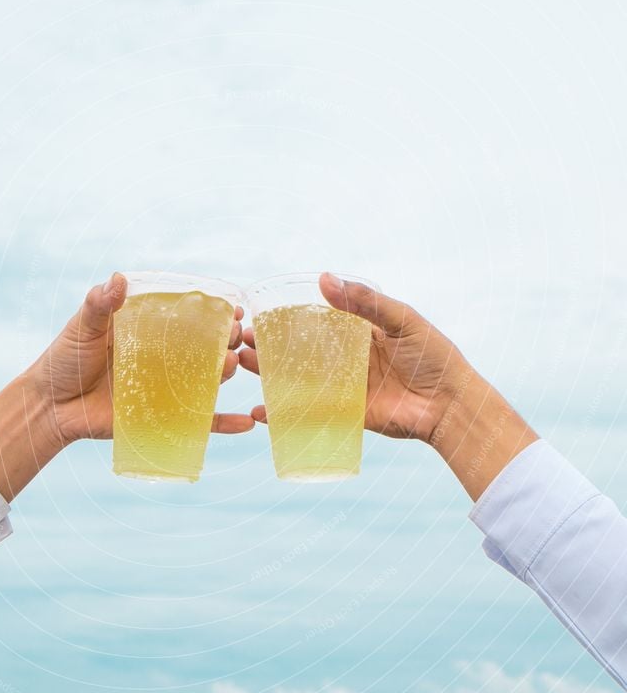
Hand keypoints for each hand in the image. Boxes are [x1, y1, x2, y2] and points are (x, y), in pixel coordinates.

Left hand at [28, 272, 254, 444]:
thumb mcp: (82, 327)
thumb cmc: (63, 360)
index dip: (214, 312)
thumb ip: (99, 304)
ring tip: (231, 365)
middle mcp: (162, 359)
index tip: (235, 307)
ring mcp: (164, 388)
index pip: (188, 319)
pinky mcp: (161, 417)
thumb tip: (119, 278)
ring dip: (225, 373)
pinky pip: (197, 422)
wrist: (49, 407)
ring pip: (205, 380)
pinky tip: (246, 424)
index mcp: (148, 332)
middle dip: (225, 340)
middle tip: (234, 335)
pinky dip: (223, 424)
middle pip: (204, 348)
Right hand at [239, 272, 536, 499]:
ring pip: (297, 379)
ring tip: (243, 365)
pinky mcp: (344, 414)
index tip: (259, 313)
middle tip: (241, 341)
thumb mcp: (402, 320)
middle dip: (269, 347)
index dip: (286, 318)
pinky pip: (308, 411)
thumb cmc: (434, 356)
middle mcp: (344, 359)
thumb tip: (323, 278)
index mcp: (356, 332)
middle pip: (298, 351)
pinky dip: (284, 412)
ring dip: (269, 373)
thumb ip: (365, 302)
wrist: (452, 405)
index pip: (313, 322)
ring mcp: (342, 387)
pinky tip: (261, 410)